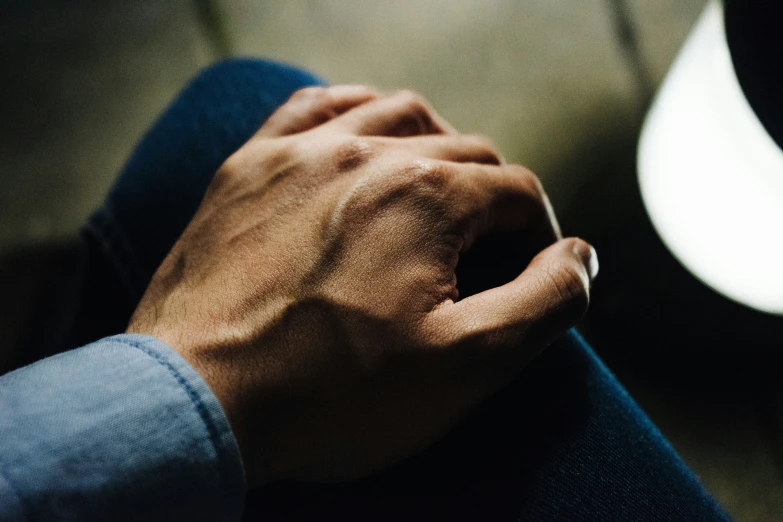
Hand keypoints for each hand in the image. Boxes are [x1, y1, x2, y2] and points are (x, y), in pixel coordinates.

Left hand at [127, 85, 597, 487]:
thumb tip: (581, 257)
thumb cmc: (329, 396)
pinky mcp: (249, 167)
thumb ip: (545, 303)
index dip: (541, 239)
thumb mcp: (466, 365)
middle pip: (467, 153)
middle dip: (494, 202)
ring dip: (438, 146)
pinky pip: (316, 106)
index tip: (530, 279)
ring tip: (442, 193)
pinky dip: (357, 113)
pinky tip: (366, 137)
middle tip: (486, 258)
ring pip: (399, 114)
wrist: (195, 405)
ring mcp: (300, 152)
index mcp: (427, 195)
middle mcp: (367, 152)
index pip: (520, 195)